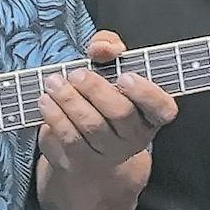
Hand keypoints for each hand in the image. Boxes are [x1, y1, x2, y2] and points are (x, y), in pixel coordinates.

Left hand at [37, 30, 179, 167]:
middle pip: (120, 114)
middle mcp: (134, 137)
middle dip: (96, 90)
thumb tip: (101, 48)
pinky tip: (46, 101)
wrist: (86, 145)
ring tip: (54, 82)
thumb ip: (110, 47)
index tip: (125, 76)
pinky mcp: (82, 162)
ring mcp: (109, 153)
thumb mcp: (111, 67)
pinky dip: (55, 117)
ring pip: (91, 126)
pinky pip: (69, 139)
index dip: (146, 92)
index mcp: (151, 114)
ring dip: (69, 100)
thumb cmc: (103, 98)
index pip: (162, 108)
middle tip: (77, 74)